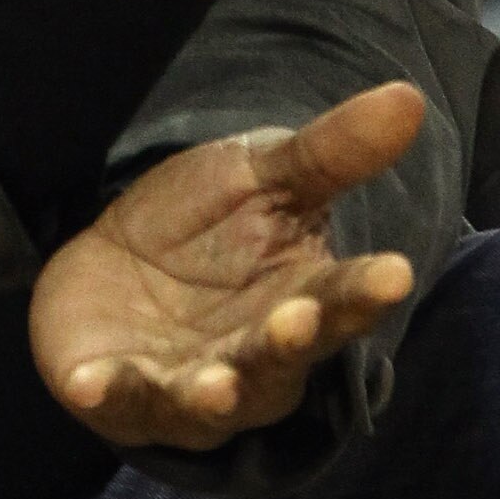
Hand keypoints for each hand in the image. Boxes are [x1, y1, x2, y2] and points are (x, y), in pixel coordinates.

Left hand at [29, 84, 423, 450]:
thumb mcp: (263, 174)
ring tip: (215, 385)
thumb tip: (410, 97)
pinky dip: (108, 393)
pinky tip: (90, 382)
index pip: (343, 299)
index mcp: (302, 300)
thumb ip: (330, 151)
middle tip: (298, 322)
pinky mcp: (124, 398)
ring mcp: (191, 387)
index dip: (366, 291)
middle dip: (289, 344)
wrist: (114, 264)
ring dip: (213, 394)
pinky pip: (118, 401)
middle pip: (282, 361)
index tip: (394, 272)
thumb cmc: (204, 226)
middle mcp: (257, 360)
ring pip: (211, 401)